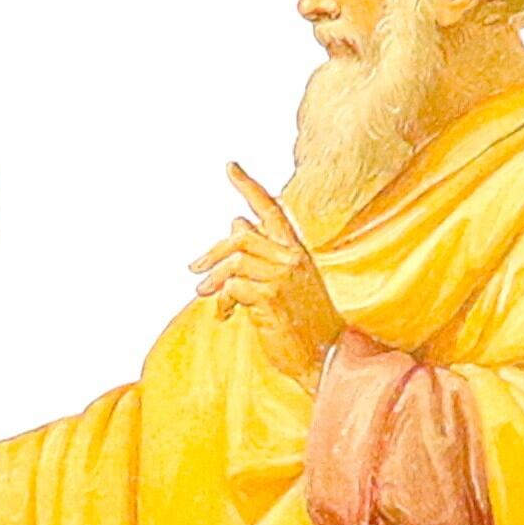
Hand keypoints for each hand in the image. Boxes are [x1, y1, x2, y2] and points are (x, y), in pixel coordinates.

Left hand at [195, 164, 337, 385]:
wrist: (329, 358)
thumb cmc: (307, 321)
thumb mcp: (292, 281)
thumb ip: (266, 253)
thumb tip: (236, 221)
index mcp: (298, 252)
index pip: (272, 210)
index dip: (250, 187)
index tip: (230, 166)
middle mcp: (292, 258)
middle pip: (242, 235)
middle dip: (214, 250)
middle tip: (195, 268)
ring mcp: (283, 277)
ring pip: (234, 262)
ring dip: (214, 280)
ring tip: (204, 294)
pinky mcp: (271, 298)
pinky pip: (231, 288)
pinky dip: (222, 301)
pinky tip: (224, 315)